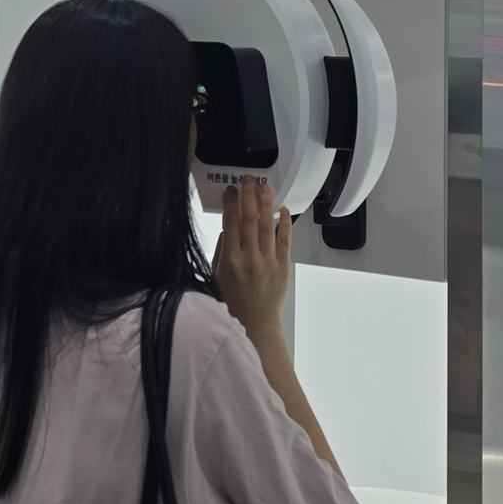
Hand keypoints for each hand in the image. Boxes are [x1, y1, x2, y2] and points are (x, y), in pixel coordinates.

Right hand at [214, 176, 289, 342]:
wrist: (255, 324)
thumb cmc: (232, 302)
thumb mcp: (217, 276)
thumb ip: (222, 250)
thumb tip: (229, 226)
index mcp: (230, 260)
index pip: (231, 223)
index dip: (231, 203)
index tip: (231, 190)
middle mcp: (250, 259)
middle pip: (250, 218)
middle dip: (249, 195)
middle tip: (249, 179)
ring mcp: (268, 262)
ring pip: (267, 225)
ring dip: (266, 203)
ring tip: (265, 186)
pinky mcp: (283, 266)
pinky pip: (285, 240)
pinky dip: (285, 223)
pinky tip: (283, 209)